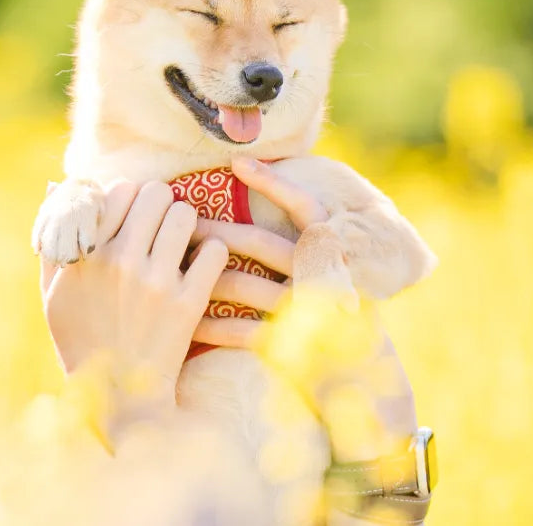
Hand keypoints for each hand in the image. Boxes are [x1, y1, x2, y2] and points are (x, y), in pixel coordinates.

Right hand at [39, 178, 289, 442]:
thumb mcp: (53, 294)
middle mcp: (120, 262)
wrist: (119, 396)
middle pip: (156, 193)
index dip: (129, 196)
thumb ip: (52, 241)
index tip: (131, 213)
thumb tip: (58, 187)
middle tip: (159, 224)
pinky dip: (212, 253)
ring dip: (185, 224)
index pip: (119, 189)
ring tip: (179, 242)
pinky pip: (214, 249)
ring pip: (186, 214)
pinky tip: (200, 266)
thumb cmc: (81, 340)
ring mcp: (157, 281)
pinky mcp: (189, 302)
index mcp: (85, 256)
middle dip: (160, 204)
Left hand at [195, 158, 417, 461]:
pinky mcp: (292, 343)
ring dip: (206, 277)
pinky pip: (243, 330)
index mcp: (328, 251)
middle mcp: (318, 275)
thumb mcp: (328, 266)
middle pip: (260, 243)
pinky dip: (214, 325)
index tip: (238, 163)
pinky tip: (191, 321)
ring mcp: (304, 310)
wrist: (358, 370)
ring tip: (174, 266)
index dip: (274, 183)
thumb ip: (305, 236)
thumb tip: (262, 200)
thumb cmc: (334, 309)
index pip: (303, 207)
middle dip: (217, 231)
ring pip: (247, 285)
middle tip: (182, 220)